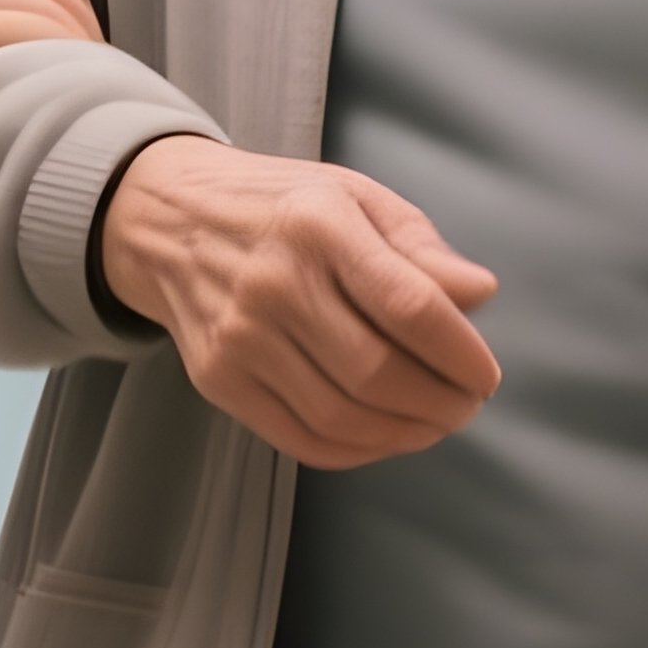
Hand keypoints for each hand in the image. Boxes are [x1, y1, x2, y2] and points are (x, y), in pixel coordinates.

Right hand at [101, 135, 500, 469]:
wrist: (164, 219)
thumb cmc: (276, 206)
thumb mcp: (351, 195)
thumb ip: (418, 245)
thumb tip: (479, 294)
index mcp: (317, 225)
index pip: (410, 307)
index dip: (461, 354)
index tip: (484, 375)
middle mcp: (273, 283)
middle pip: (379, 373)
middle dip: (441, 404)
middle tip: (464, 405)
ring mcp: (238, 337)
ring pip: (342, 417)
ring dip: (403, 434)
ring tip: (429, 423)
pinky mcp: (216, 378)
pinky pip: (299, 438)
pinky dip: (354, 451)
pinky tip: (380, 435)